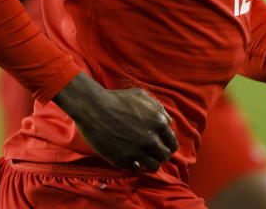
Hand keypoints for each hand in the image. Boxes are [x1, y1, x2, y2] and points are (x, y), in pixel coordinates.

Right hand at [54, 72, 178, 173]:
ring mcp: (137, 151)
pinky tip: (129, 158)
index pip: (172, 143)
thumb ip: (157, 107)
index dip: (167, 145)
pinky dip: (134, 165)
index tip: (161, 146)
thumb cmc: (117, 99)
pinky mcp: (123, 160)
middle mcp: (151, 138)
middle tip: (151, 153)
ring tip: (142, 159)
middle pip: (164, 156)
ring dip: (149, 164)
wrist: (93, 107)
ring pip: (153, 167)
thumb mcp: (141, 95)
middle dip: (159, 154)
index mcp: (158, 122)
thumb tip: (168, 120)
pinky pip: (135, 169)